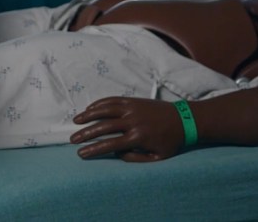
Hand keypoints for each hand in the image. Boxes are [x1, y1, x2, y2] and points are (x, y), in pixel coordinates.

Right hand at [70, 97, 185, 161]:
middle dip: (85, 134)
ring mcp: (132, 108)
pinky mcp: (133, 100)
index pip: (109, 144)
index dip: (93, 149)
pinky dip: (99, 104)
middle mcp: (132, 121)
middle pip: (103, 127)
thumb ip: (135, 158)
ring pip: (104, 110)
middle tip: (73, 139)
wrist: (184, 119)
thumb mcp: (157, 157)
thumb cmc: (170, 141)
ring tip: (76, 121)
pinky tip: (89, 109)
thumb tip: (116, 154)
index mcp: (138, 137)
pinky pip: (112, 100)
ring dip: (88, 115)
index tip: (81, 153)